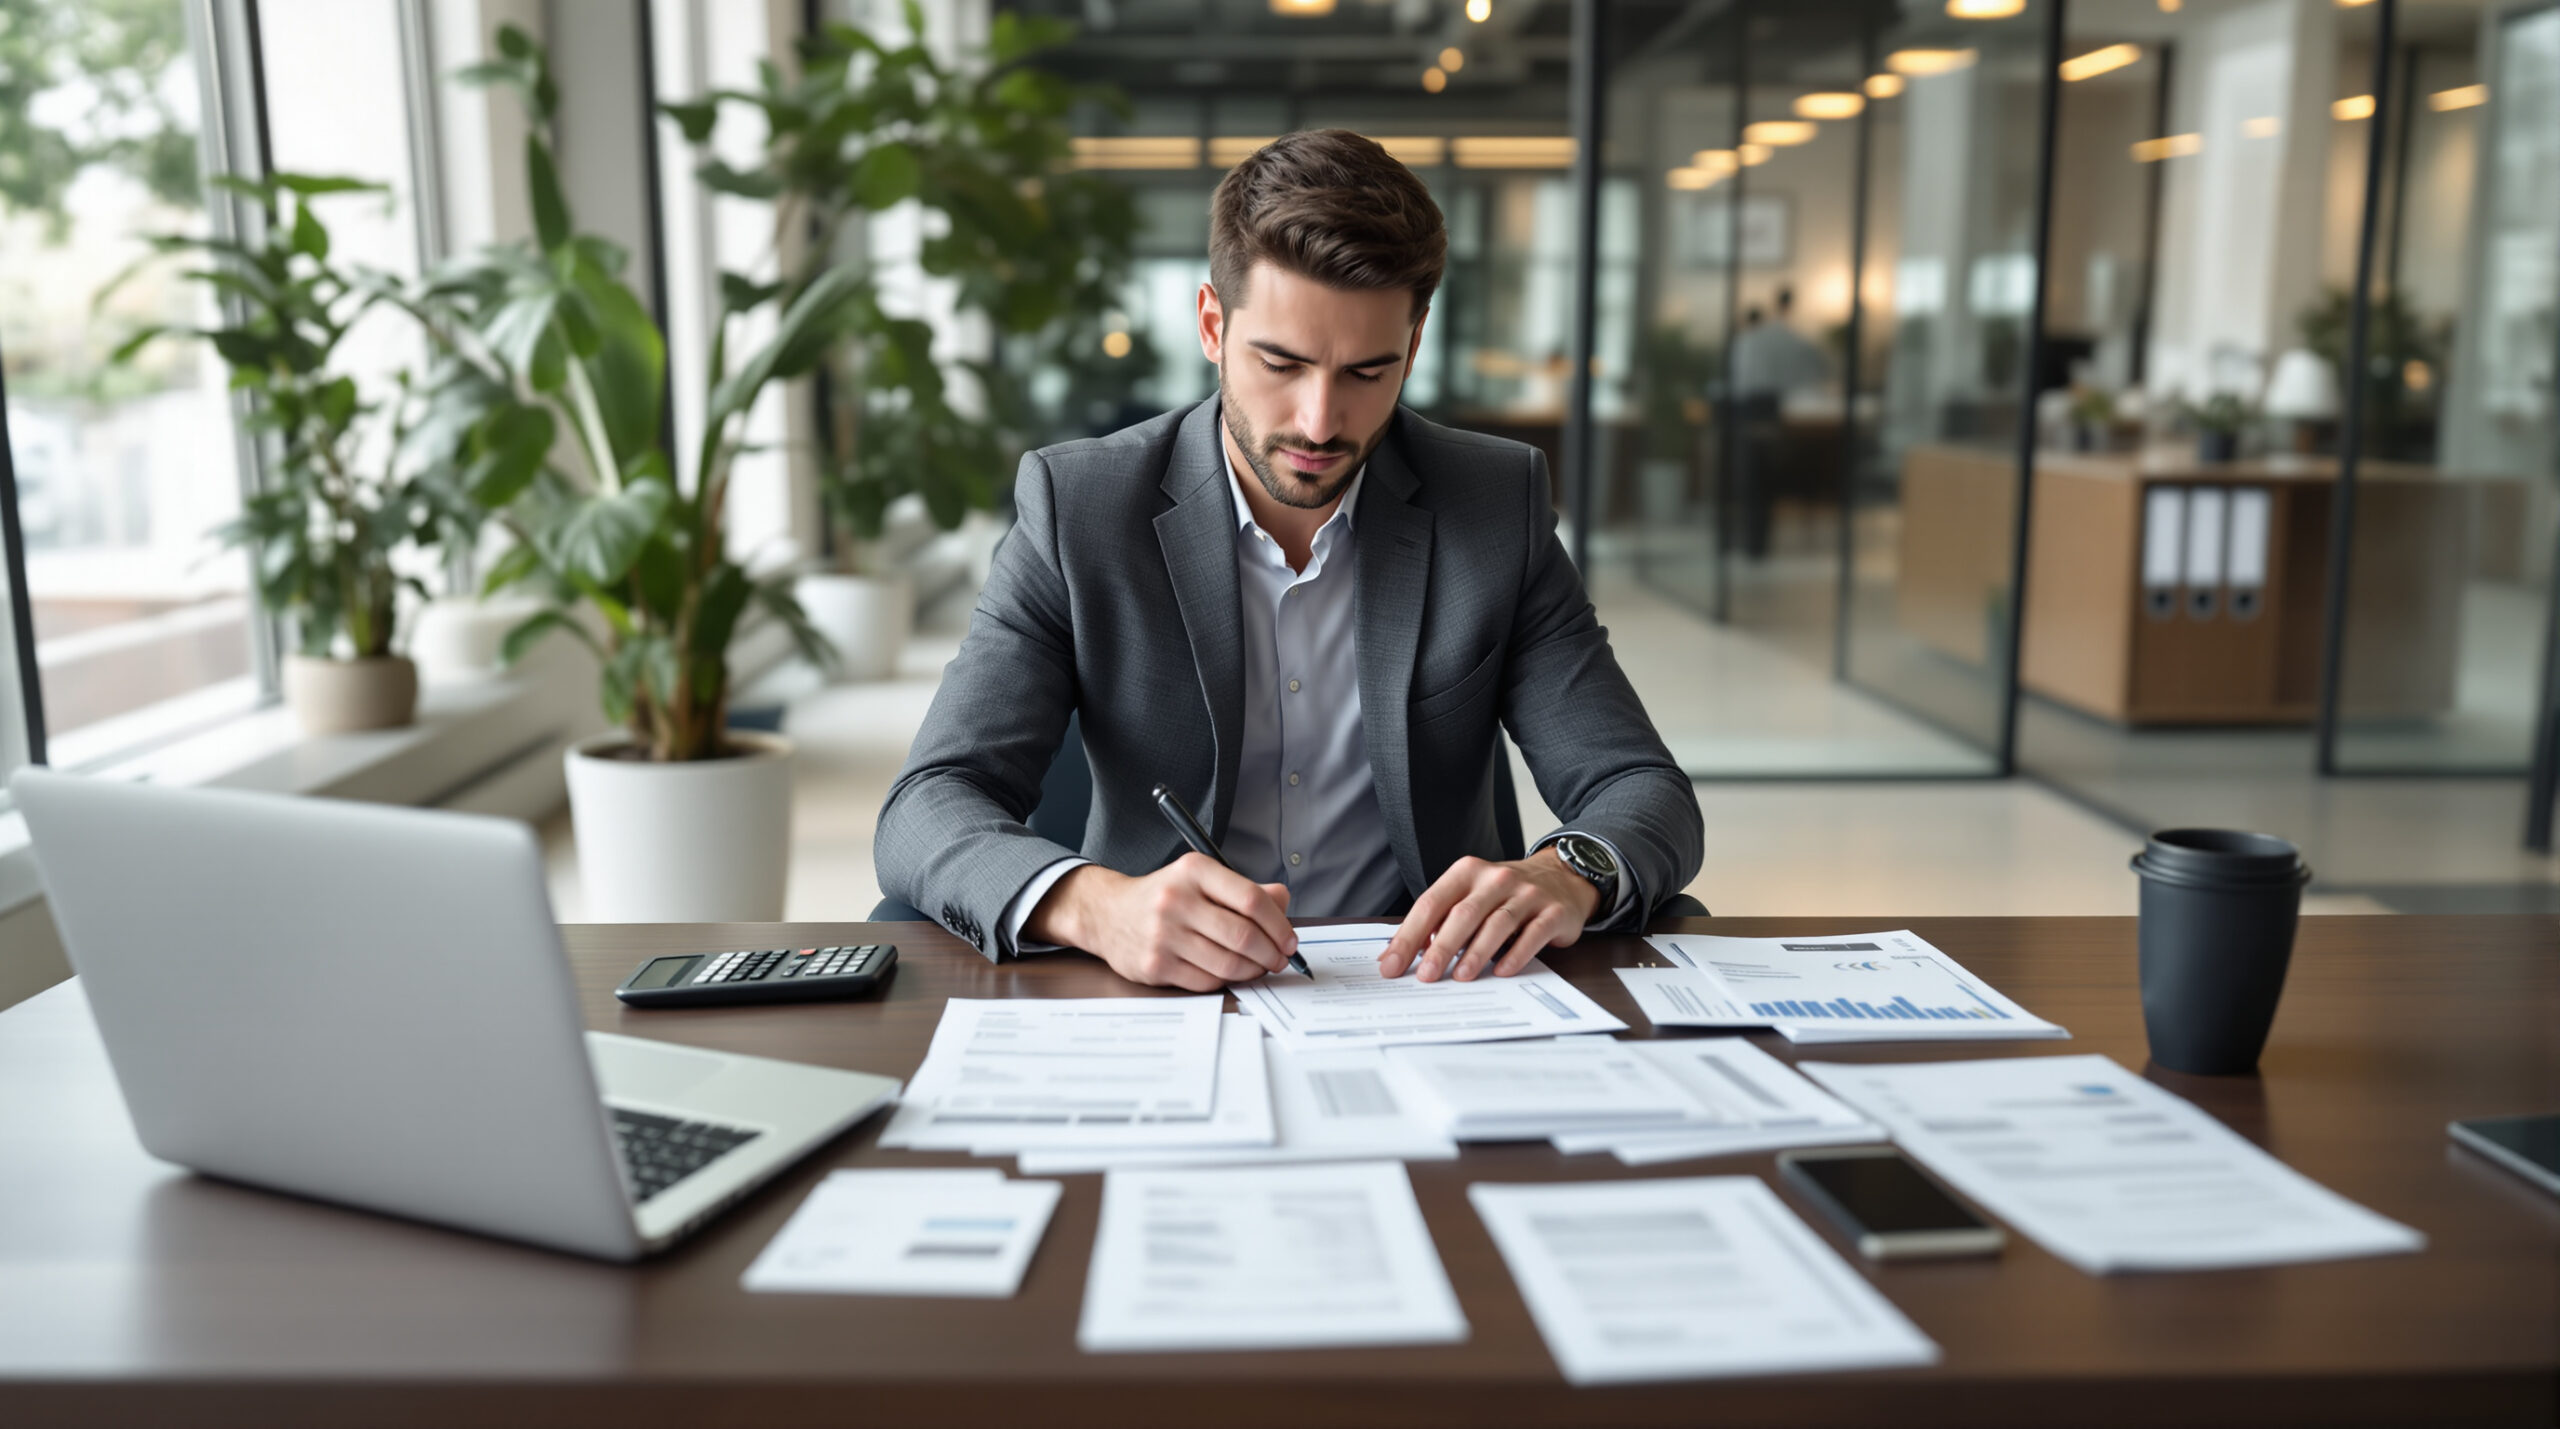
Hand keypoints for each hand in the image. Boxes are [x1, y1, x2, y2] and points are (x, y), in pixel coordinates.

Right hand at [1025, 855, 1296, 991]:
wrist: (1108, 913)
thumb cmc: (1164, 897)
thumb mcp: (1201, 879)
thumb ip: (1244, 889)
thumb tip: (1283, 902)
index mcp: (1194, 871)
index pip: (1251, 899)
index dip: (1279, 924)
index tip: (1289, 940)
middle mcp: (1176, 900)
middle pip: (1242, 935)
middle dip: (1271, 953)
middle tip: (1279, 960)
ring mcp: (1163, 935)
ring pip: (1227, 963)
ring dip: (1252, 971)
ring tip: (1259, 967)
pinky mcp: (1154, 965)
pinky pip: (1206, 981)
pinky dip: (1226, 981)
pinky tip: (1229, 973)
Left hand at [1378, 849, 1599, 982]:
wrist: (1562, 877)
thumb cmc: (1505, 894)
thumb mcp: (1471, 895)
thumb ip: (1440, 920)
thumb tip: (1404, 953)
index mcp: (1467, 872)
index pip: (1431, 903)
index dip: (1409, 935)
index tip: (1392, 965)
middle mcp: (1496, 879)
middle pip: (1463, 914)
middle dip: (1441, 947)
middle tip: (1426, 975)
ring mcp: (1527, 894)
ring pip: (1497, 924)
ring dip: (1476, 953)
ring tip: (1461, 976)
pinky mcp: (1552, 912)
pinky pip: (1532, 934)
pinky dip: (1516, 954)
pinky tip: (1501, 971)